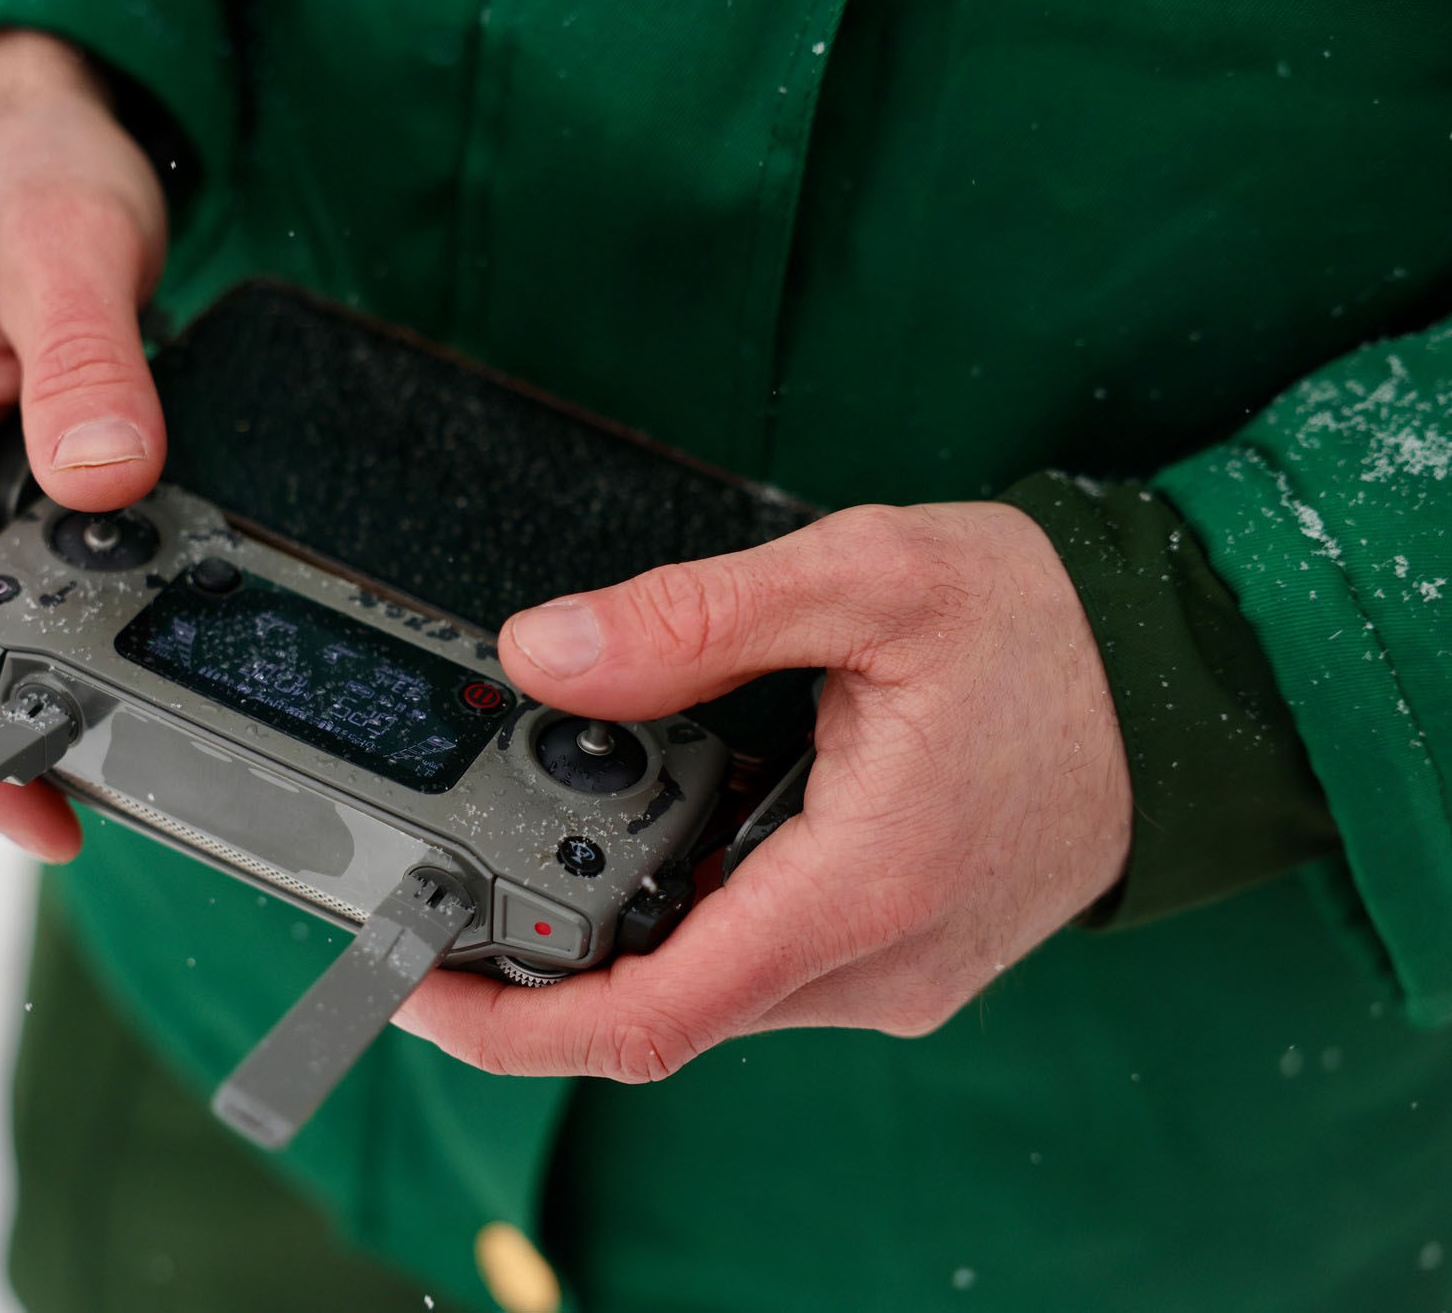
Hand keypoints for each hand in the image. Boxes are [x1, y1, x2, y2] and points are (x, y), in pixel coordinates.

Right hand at [0, 31, 168, 859]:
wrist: (13, 121)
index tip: (28, 814)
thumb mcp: (65, 252)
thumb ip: (86, 368)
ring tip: (155, 712)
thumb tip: (106, 479)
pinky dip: (82, 604)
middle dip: (22, 727)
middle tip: (133, 780)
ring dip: (59, 669)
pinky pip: (27, 562)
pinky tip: (150, 616)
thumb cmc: (19, 170)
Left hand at [395, 502, 1131, 1077]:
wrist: (1184, 680)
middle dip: (544, 964)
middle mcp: (876, 964)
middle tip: (454, 890)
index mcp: (862, 892)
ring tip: (560, 830)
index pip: (654, 1015)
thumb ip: (692, 619)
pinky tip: (670, 834)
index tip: (418, 990)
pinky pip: (764, 962)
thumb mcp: (863, 578)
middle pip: (664, 1009)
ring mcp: (892, 972)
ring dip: (621, 931)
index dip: (514, 1025)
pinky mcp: (899, 955)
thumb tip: (543, 652)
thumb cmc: (1046, 632)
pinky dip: (694, 914)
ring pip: (711, 988)